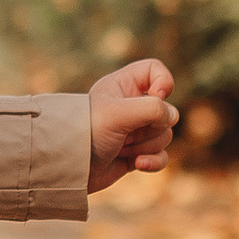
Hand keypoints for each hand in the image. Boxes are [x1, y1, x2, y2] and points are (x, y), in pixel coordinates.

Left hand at [88, 55, 178, 190]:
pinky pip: (160, 155)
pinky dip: (152, 161)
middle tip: (125, 132)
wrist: (67, 168)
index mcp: (123, 86)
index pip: (155, 71)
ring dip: (146, 145)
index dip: (164, 82)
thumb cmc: (86, 133)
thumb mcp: (119, 113)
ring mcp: (134, 131)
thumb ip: (152, 108)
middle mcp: (130, 106)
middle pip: (166, 110)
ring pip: (164, 135)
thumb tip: (171, 118)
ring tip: (121, 148)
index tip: (157, 96)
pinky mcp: (136, 154)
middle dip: (151, 126)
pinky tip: (136, 164)